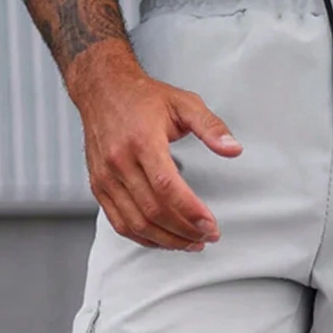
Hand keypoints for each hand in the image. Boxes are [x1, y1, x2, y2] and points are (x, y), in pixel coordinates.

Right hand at [68, 40, 241, 249]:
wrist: (102, 89)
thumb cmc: (143, 98)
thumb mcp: (183, 103)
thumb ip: (211, 126)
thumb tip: (233, 149)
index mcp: (142, 140)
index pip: (167, 187)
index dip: (190, 211)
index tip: (211, 224)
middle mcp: (119, 161)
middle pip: (154, 210)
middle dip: (185, 230)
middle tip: (208, 236)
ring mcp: (106, 177)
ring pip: (137, 223)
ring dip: (168, 240)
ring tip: (192, 243)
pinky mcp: (99, 187)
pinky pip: (121, 224)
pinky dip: (145, 239)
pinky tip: (166, 240)